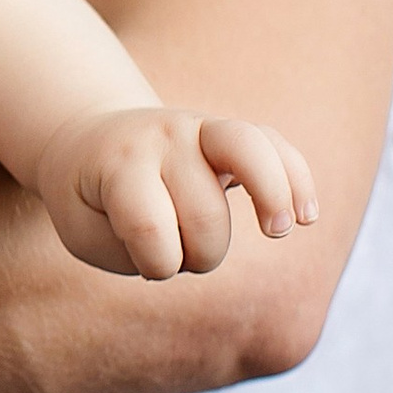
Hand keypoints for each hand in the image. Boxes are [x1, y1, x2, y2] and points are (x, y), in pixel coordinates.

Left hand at [37, 104, 317, 280]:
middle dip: (197, 254)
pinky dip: (297, 177)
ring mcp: (200, 129)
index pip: (149, 227)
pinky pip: (274, 143)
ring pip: (248, 146)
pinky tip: (308, 216)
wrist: (89, 143)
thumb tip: (201, 239)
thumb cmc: (89, 201)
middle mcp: (163, 137)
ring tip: (277, 232)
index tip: (143, 262)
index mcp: (119, 163)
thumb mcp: (84, 232)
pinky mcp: (229, 134)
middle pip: (204, 212)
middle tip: (176, 251)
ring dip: (271, 195)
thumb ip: (132, 245)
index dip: (153, 263)